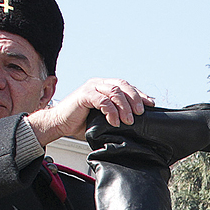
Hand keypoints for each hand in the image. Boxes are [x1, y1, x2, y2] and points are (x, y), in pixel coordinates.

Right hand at [27, 78, 153, 144]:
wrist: (60, 124)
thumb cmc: (81, 122)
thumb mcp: (103, 117)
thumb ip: (116, 114)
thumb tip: (136, 121)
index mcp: (104, 87)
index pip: (126, 86)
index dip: (139, 94)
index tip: (150, 104)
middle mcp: (98, 84)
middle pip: (123, 85)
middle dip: (135, 98)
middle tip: (140, 113)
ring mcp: (91, 88)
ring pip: (115, 92)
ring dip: (124, 107)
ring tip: (128, 120)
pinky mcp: (84, 95)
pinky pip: (103, 100)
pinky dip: (111, 111)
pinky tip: (114, 121)